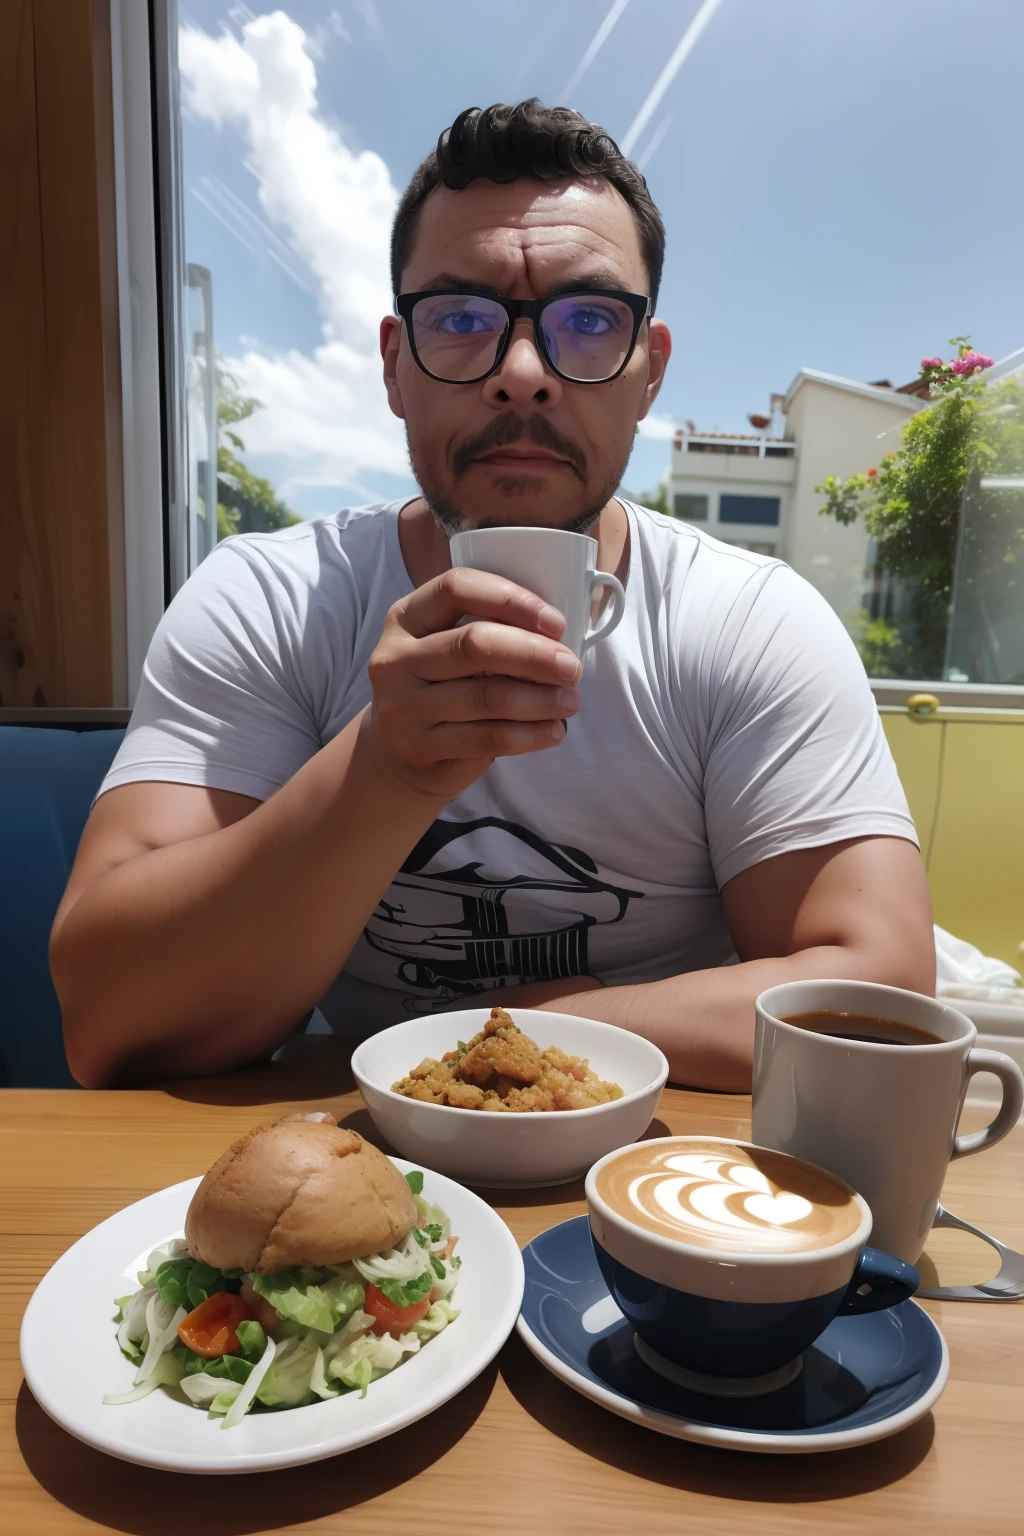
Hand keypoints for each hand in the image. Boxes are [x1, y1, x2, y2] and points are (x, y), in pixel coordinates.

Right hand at [363, 567, 582, 801]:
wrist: (394, 754)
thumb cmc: (440, 689)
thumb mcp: (446, 648)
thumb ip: (487, 630)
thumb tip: (559, 634)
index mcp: (405, 618)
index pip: (456, 588)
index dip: (511, 599)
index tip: (555, 622)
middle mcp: (395, 658)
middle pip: (474, 644)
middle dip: (534, 654)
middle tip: (572, 668)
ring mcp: (402, 706)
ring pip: (486, 696)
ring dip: (540, 699)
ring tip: (571, 701)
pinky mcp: (418, 748)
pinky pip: (487, 739)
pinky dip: (529, 735)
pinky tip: (554, 731)